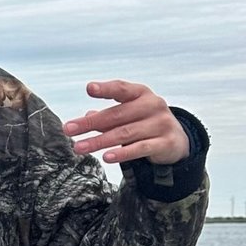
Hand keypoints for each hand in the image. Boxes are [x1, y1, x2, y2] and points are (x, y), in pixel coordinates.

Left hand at [63, 80, 188, 164]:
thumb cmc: (144, 123)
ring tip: (79, 147)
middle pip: (117, 114)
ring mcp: (161, 124)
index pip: (122, 88)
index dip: (106, 89)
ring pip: (125, 133)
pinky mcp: (166, 143)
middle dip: (90, 123)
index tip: (89, 89)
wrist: (176, 140)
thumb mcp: (128, 115)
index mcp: (141, 93)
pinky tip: (106, 157)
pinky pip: (140, 148)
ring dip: (99, 141)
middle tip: (68, 129)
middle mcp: (152, 105)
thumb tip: (86, 116)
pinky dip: (122, 153)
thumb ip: (107, 116)